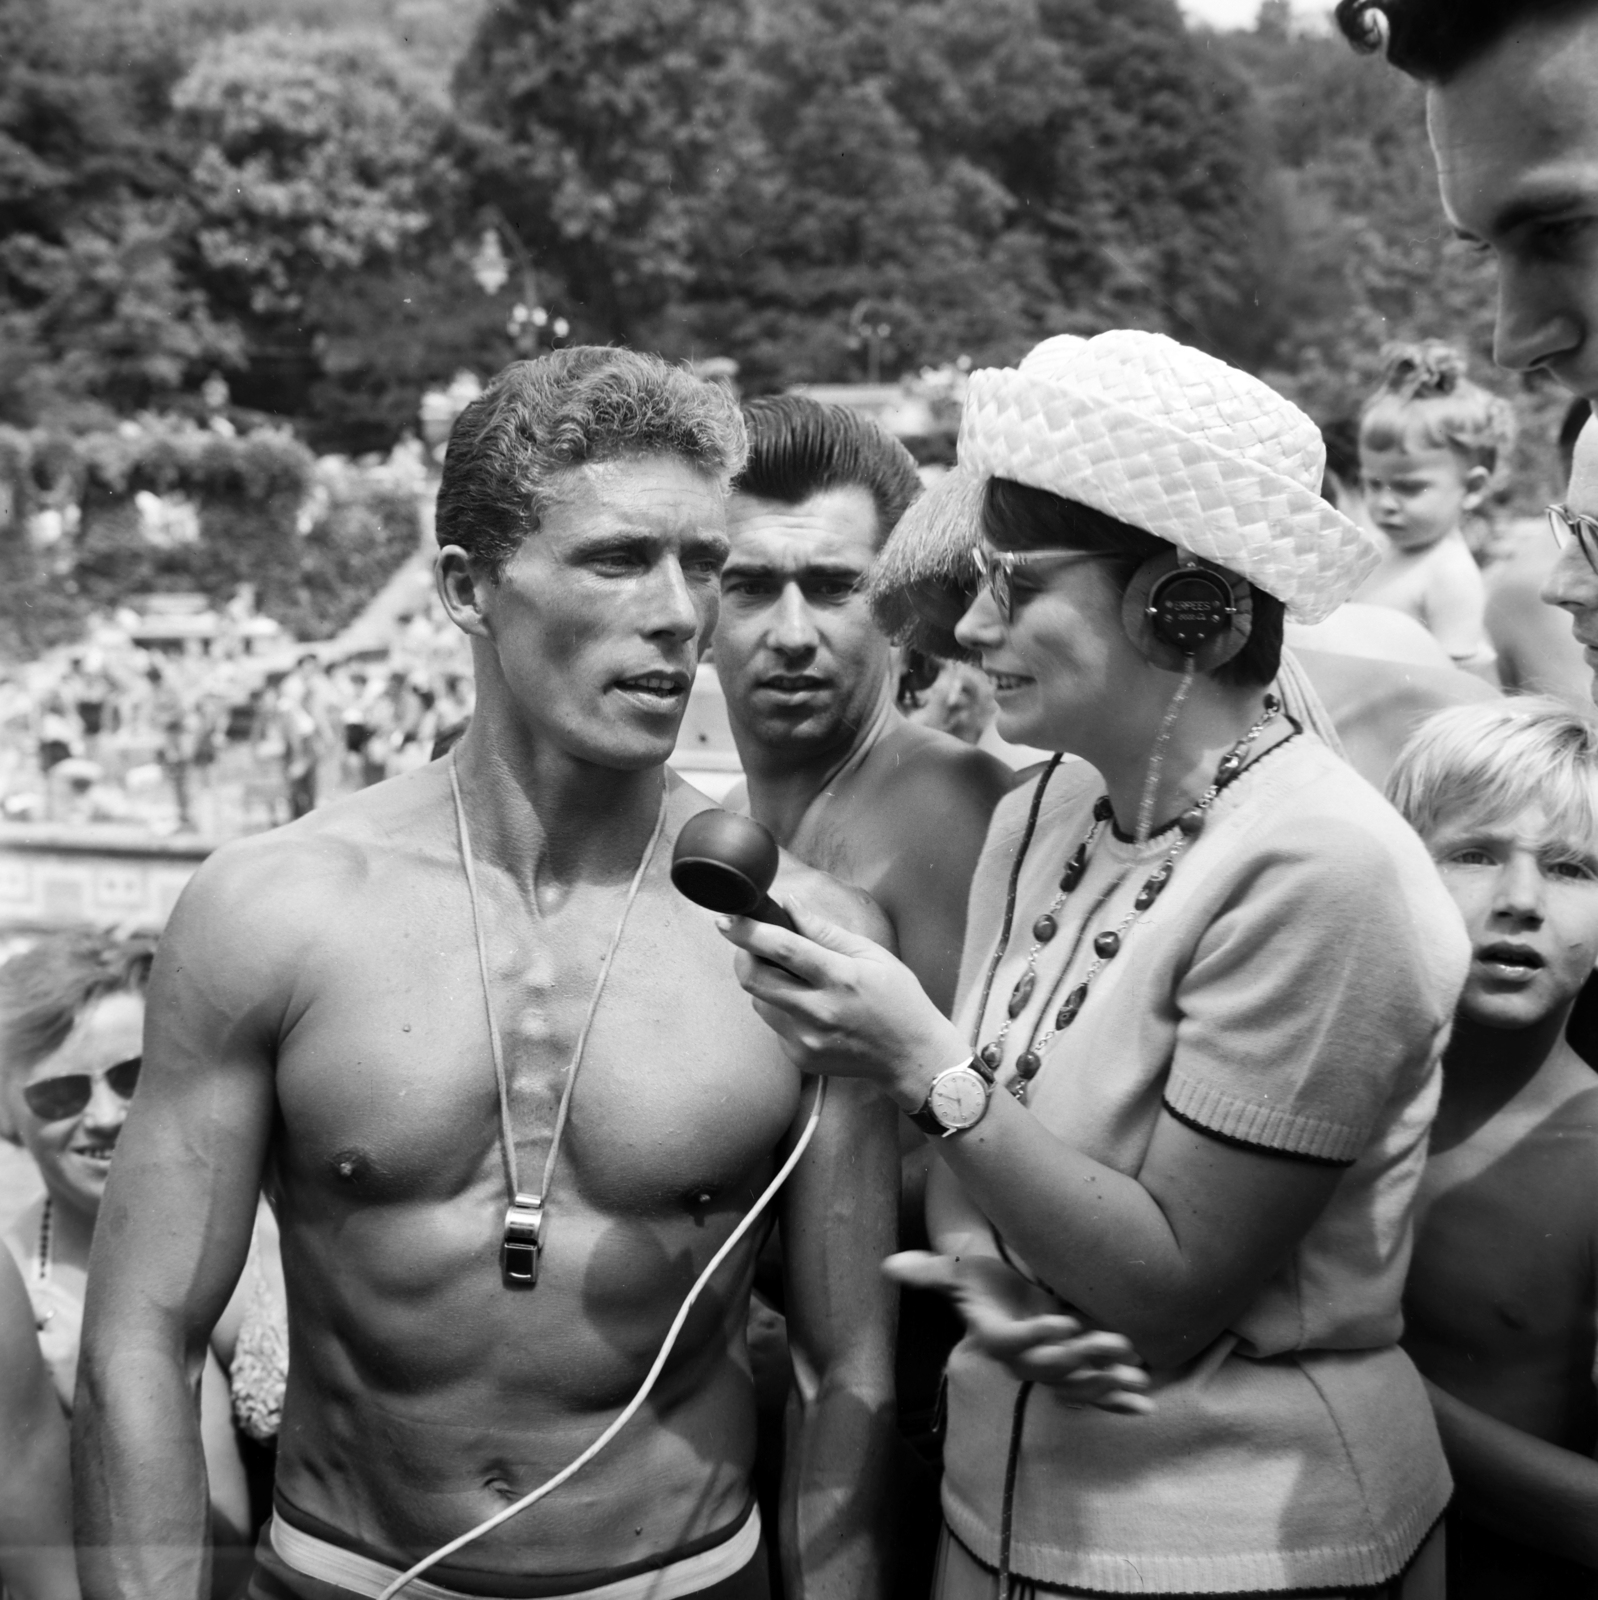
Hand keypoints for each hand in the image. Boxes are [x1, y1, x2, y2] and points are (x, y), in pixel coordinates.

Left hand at [716, 899, 964, 1108]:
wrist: (911, 1057)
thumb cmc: (897, 999)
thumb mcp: (871, 955)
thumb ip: (825, 931)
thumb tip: (789, 905)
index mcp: (841, 978)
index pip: (784, 950)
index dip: (750, 932)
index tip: (727, 919)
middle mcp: (819, 1011)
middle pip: (755, 979)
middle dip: (743, 955)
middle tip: (752, 943)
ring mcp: (807, 1039)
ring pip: (759, 1001)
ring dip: (765, 982)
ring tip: (795, 978)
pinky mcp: (800, 1057)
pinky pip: (774, 1023)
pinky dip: (782, 1008)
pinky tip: (810, 1008)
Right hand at [885, 1251, 1153, 1414]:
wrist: (1003, 1302)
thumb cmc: (981, 1283)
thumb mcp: (957, 1272)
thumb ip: (928, 1271)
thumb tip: (887, 1265)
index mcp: (995, 1338)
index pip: (1012, 1343)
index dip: (1035, 1335)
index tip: (1062, 1320)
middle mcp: (1022, 1361)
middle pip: (1051, 1366)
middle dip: (1083, 1356)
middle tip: (1113, 1341)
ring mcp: (1049, 1368)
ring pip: (1077, 1382)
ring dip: (1107, 1379)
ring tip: (1136, 1371)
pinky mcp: (1071, 1373)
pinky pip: (1094, 1395)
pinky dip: (1119, 1401)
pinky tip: (1146, 1401)